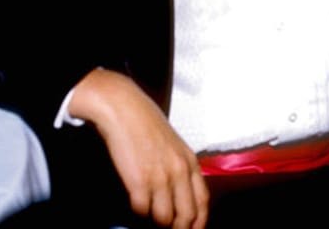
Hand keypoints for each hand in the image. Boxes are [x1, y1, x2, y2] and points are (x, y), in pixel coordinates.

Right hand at [69, 69, 208, 228]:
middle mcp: (180, 172)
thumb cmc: (148, 128)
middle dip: (180, 228)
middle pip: (187, 215)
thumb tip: (180, 196)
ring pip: (164, 218)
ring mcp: (160, 177)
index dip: (199, 222)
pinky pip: (141, 210)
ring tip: (151, 220)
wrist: (126, 111)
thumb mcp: (175, 147)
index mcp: (191, 163)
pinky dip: (139, 213)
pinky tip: (136, 205)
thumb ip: (181, 170)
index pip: (202, 202)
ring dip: (157, 223)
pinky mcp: (139, 180)